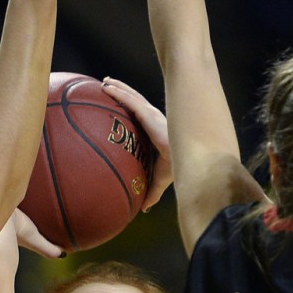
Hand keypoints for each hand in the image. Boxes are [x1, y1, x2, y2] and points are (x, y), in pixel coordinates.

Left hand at [101, 77, 171, 210]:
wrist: (188, 157)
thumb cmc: (179, 166)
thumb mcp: (159, 178)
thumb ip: (151, 190)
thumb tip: (143, 209)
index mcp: (156, 129)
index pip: (142, 115)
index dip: (133, 107)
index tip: (122, 102)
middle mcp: (153, 118)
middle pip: (135, 101)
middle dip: (123, 92)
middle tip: (108, 86)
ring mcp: (151, 114)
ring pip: (131, 96)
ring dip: (118, 88)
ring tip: (105, 82)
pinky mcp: (148, 114)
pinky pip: (129, 100)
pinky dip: (117, 93)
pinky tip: (106, 87)